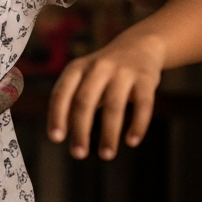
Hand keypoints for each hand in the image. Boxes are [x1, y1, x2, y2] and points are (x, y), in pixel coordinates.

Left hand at [46, 29, 164, 159]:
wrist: (139, 45)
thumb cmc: (103, 71)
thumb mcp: (83, 78)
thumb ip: (71, 102)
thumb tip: (59, 133)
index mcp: (77, 68)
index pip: (62, 92)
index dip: (57, 115)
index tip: (55, 139)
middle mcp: (98, 67)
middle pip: (85, 101)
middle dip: (81, 130)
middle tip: (78, 154)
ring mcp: (123, 72)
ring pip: (114, 106)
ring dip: (109, 133)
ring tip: (106, 155)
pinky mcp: (146, 79)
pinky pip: (143, 104)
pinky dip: (138, 124)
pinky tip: (132, 141)